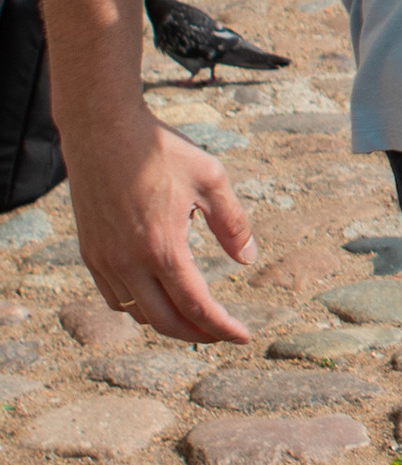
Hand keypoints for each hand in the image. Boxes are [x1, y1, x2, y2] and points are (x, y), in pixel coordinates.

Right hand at [66, 109, 256, 341]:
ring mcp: (104, 259)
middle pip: (164, 321)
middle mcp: (128, 262)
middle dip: (198, 334)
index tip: (243, 337)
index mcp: (162, 248)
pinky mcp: (90, 252)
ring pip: (137, 313)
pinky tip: (157, 298)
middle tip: (222, 333)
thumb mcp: (211, 178)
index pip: (196, 306)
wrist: (101, 128)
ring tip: (194, 317)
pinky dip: (138, 307)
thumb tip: (247, 259)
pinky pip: (114, 297)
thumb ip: (232, 223)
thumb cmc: (159, 150)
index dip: (222, 328)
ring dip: (167, 322)